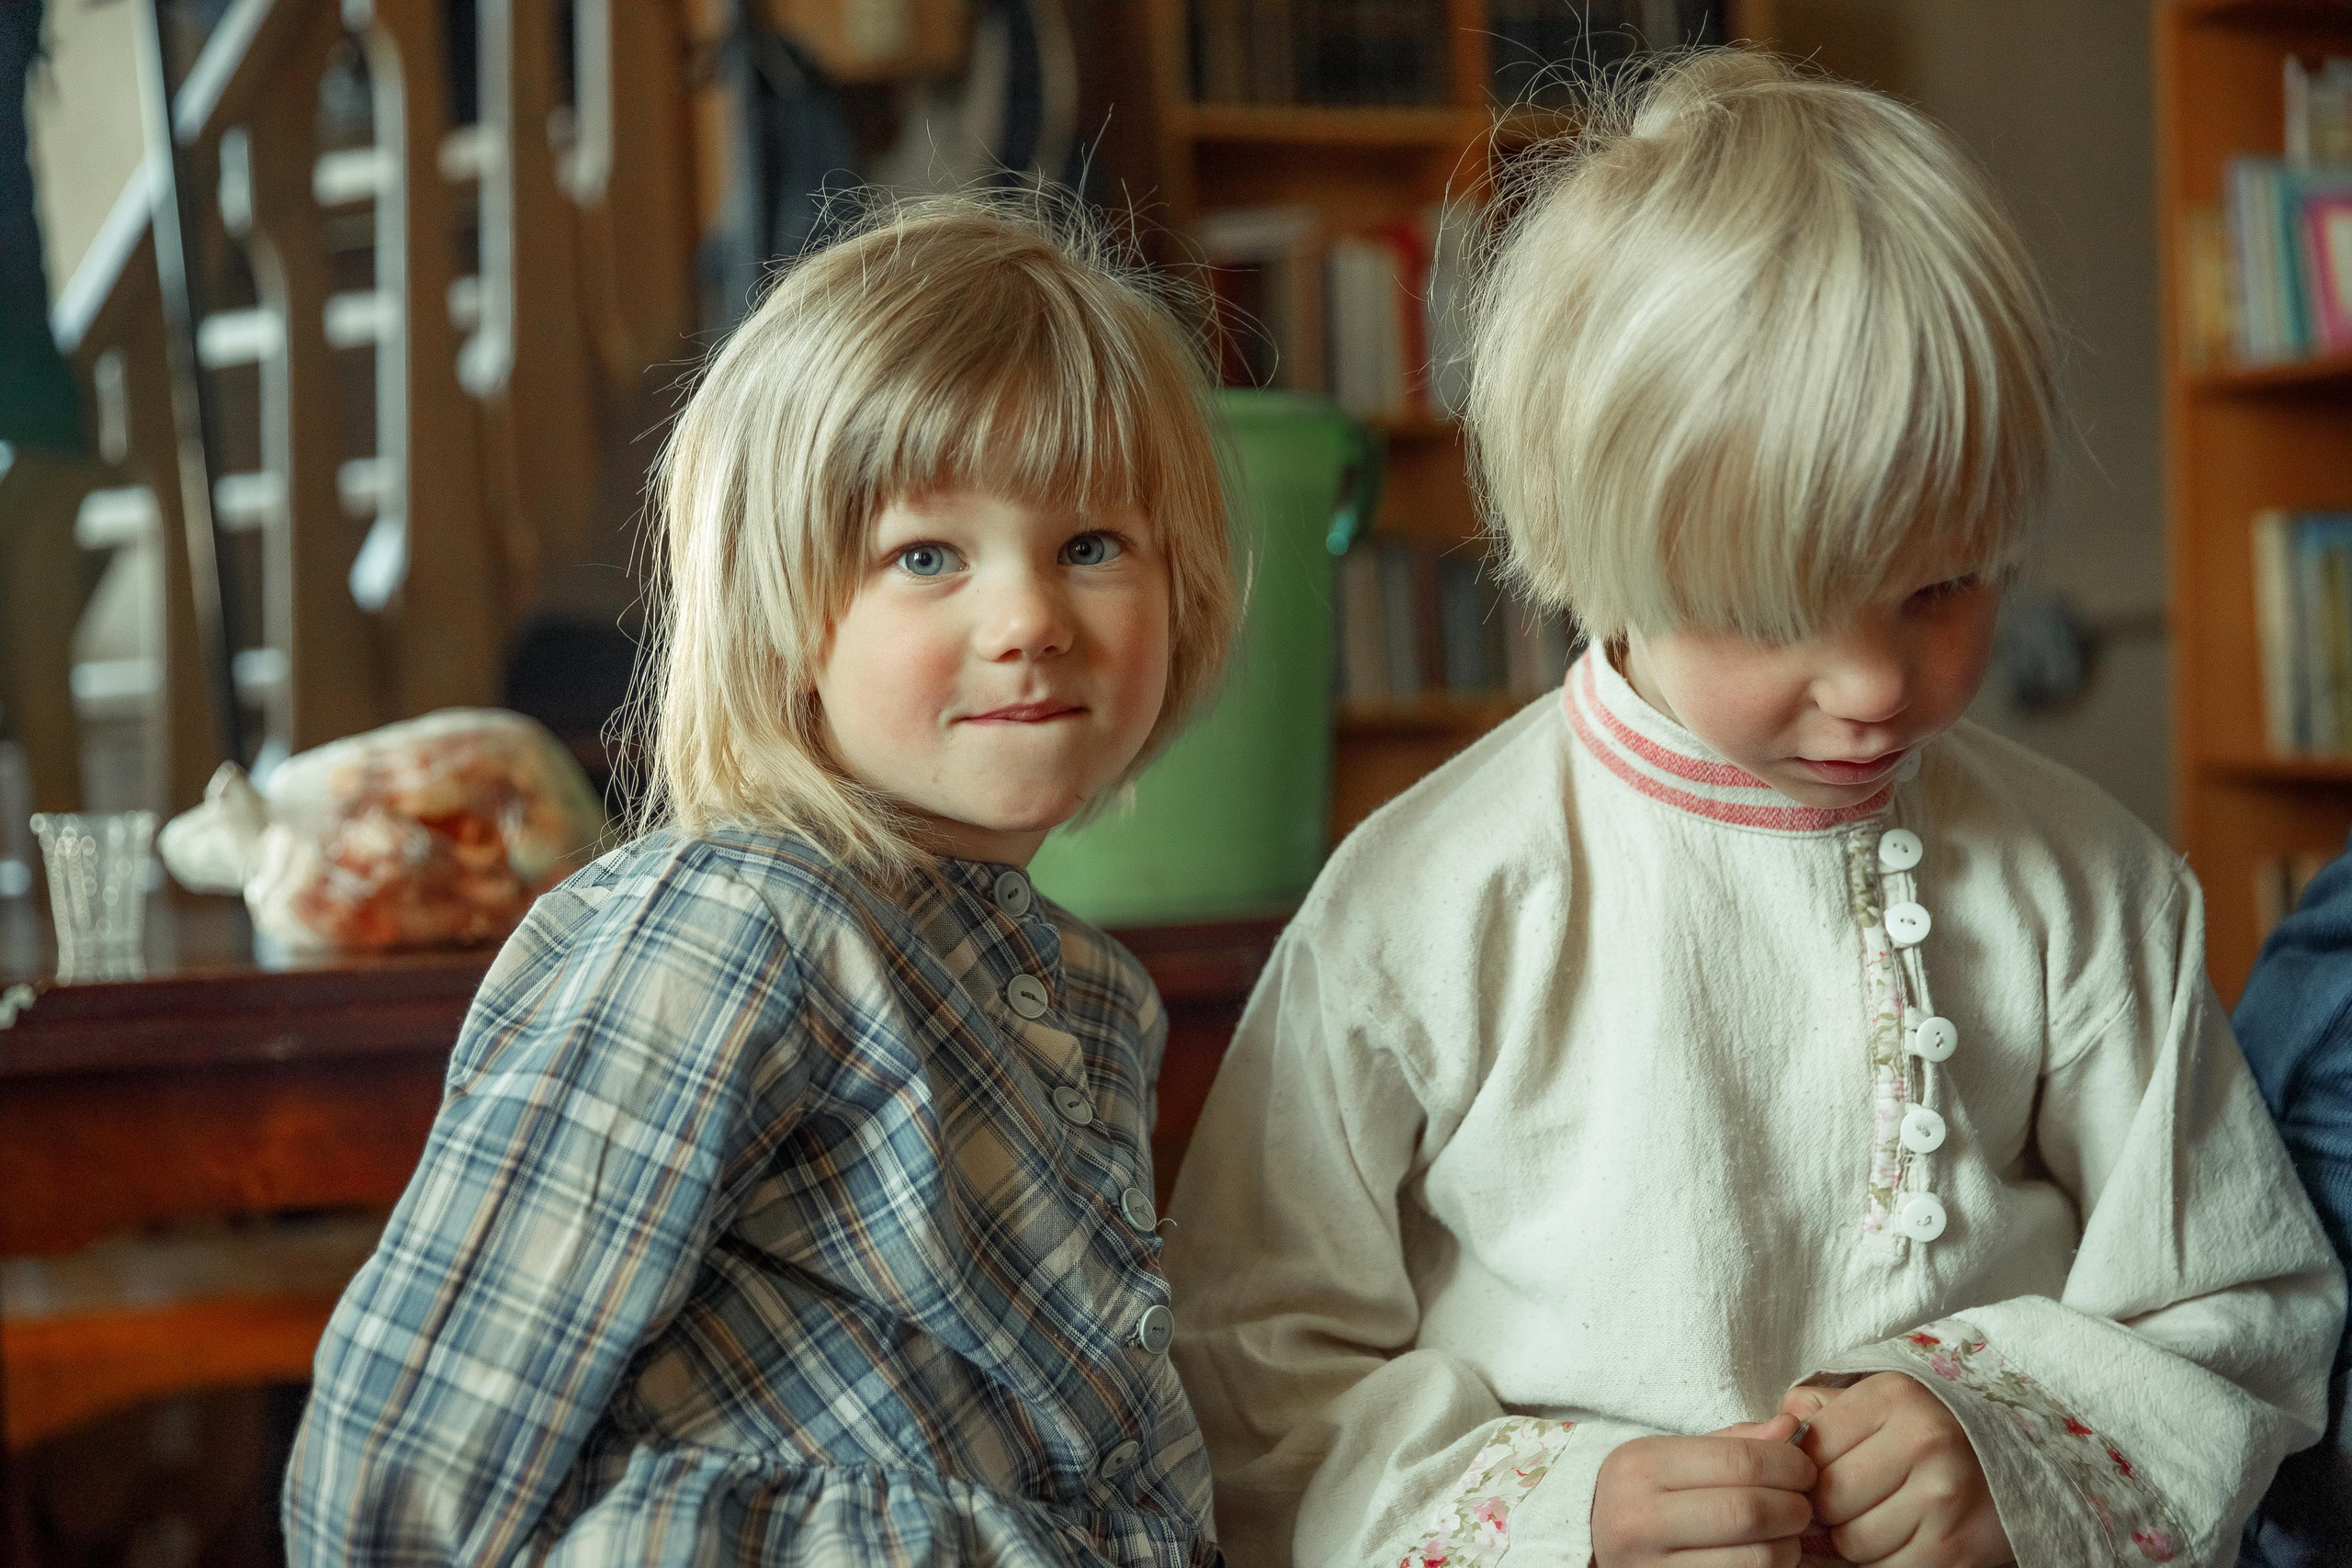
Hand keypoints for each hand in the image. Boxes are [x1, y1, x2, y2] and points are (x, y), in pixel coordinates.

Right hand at [1590, 1412, 1817, 1567]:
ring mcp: (1652, 1566)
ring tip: (1788, 1534)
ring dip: (1789, 1546)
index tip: (1805, 1468)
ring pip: (1754, 1557)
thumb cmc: (1643, 1495)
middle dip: (1794, 1506)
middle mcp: (1639, 1517)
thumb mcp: (1671, 1457)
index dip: (1788, 1464)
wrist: (1593, 1543)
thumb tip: (1791, 1427)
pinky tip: (1768, 1555)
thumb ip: (1732, 1443)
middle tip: (1804, 1503)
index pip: (1739, 1460)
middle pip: (1748, 1510)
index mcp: (1641, 1466)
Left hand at [1779, 1378, 2013, 1566]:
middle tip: (1850, 1501)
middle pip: (1829, 1499)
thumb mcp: (1882, 1403)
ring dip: (1856, 1540)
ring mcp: (1945, 1498)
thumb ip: (1822, 1410)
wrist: (2020, 1469)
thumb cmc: (1931, 1434)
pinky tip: (1901, 1539)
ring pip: (1854, 1542)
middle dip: (1829, 1509)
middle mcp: (1923, 1442)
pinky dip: (1885, 1563)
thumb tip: (1770, 1431)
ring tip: (1880, 1517)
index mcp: (1894, 1398)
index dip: (1808, 1469)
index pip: (1811, 1448)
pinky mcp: (1958, 1549)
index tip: (1824, 1472)